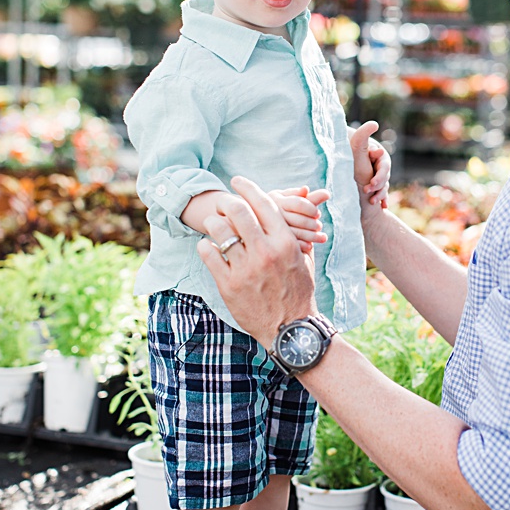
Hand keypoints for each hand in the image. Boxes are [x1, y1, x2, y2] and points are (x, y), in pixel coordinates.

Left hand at [196, 176, 316, 345]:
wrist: (290, 328)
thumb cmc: (298, 291)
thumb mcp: (303, 258)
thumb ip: (295, 232)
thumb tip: (296, 209)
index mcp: (285, 242)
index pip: (264, 203)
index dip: (248, 187)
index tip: (237, 181)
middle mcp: (265, 251)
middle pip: (238, 211)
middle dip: (226, 201)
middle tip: (221, 200)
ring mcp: (246, 268)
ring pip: (220, 230)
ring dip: (213, 223)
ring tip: (213, 224)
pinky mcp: (229, 284)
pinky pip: (208, 254)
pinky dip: (206, 246)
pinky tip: (209, 246)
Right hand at [271, 185, 329, 254]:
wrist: (259, 230)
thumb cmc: (281, 211)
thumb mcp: (293, 202)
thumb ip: (311, 198)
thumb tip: (327, 193)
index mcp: (274, 198)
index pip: (299, 204)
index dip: (311, 209)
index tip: (318, 214)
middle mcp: (269, 212)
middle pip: (299, 220)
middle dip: (312, 224)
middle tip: (319, 226)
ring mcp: (268, 228)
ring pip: (296, 233)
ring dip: (312, 235)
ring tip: (321, 237)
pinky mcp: (270, 242)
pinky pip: (291, 245)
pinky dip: (303, 245)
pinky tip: (309, 246)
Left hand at [349, 122, 389, 209]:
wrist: (340, 160)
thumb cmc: (348, 151)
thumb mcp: (356, 143)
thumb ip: (363, 134)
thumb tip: (374, 124)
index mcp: (379, 156)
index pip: (384, 167)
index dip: (379, 175)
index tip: (370, 183)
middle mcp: (380, 166)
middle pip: (385, 178)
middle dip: (378, 186)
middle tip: (367, 191)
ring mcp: (378, 176)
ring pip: (384, 186)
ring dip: (380, 195)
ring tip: (372, 202)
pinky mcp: (373, 185)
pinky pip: (381, 193)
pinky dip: (381, 199)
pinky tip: (382, 207)